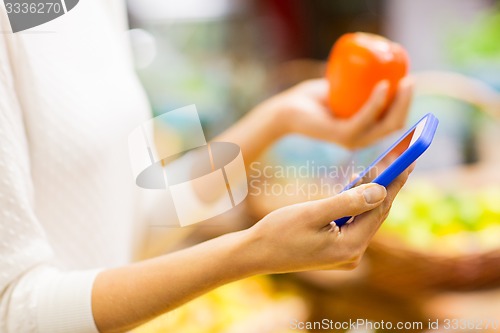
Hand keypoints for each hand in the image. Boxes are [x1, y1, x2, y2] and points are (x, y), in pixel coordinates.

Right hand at [246, 167, 411, 273]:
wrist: (256, 253)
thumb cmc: (278, 231)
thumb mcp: (312, 213)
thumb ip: (347, 202)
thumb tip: (381, 190)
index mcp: (350, 247)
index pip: (380, 209)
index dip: (394, 182)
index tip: (408, 160)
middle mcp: (353, 254)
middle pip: (376, 214)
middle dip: (387, 186)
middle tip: (399, 158)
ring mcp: (346, 254)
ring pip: (366, 217)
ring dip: (371, 193)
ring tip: (381, 167)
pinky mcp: (337, 250)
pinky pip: (355, 223)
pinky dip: (357, 204)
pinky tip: (358, 186)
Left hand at [261, 77, 413, 149]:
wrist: (287, 108)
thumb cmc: (313, 98)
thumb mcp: (342, 89)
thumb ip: (358, 83)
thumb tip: (379, 63)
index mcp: (365, 132)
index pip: (395, 122)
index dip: (408, 105)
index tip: (410, 81)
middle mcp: (361, 139)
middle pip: (395, 124)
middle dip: (408, 103)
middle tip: (410, 80)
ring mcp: (352, 140)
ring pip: (386, 125)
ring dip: (399, 103)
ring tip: (403, 81)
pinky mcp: (341, 136)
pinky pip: (365, 119)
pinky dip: (377, 103)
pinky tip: (383, 87)